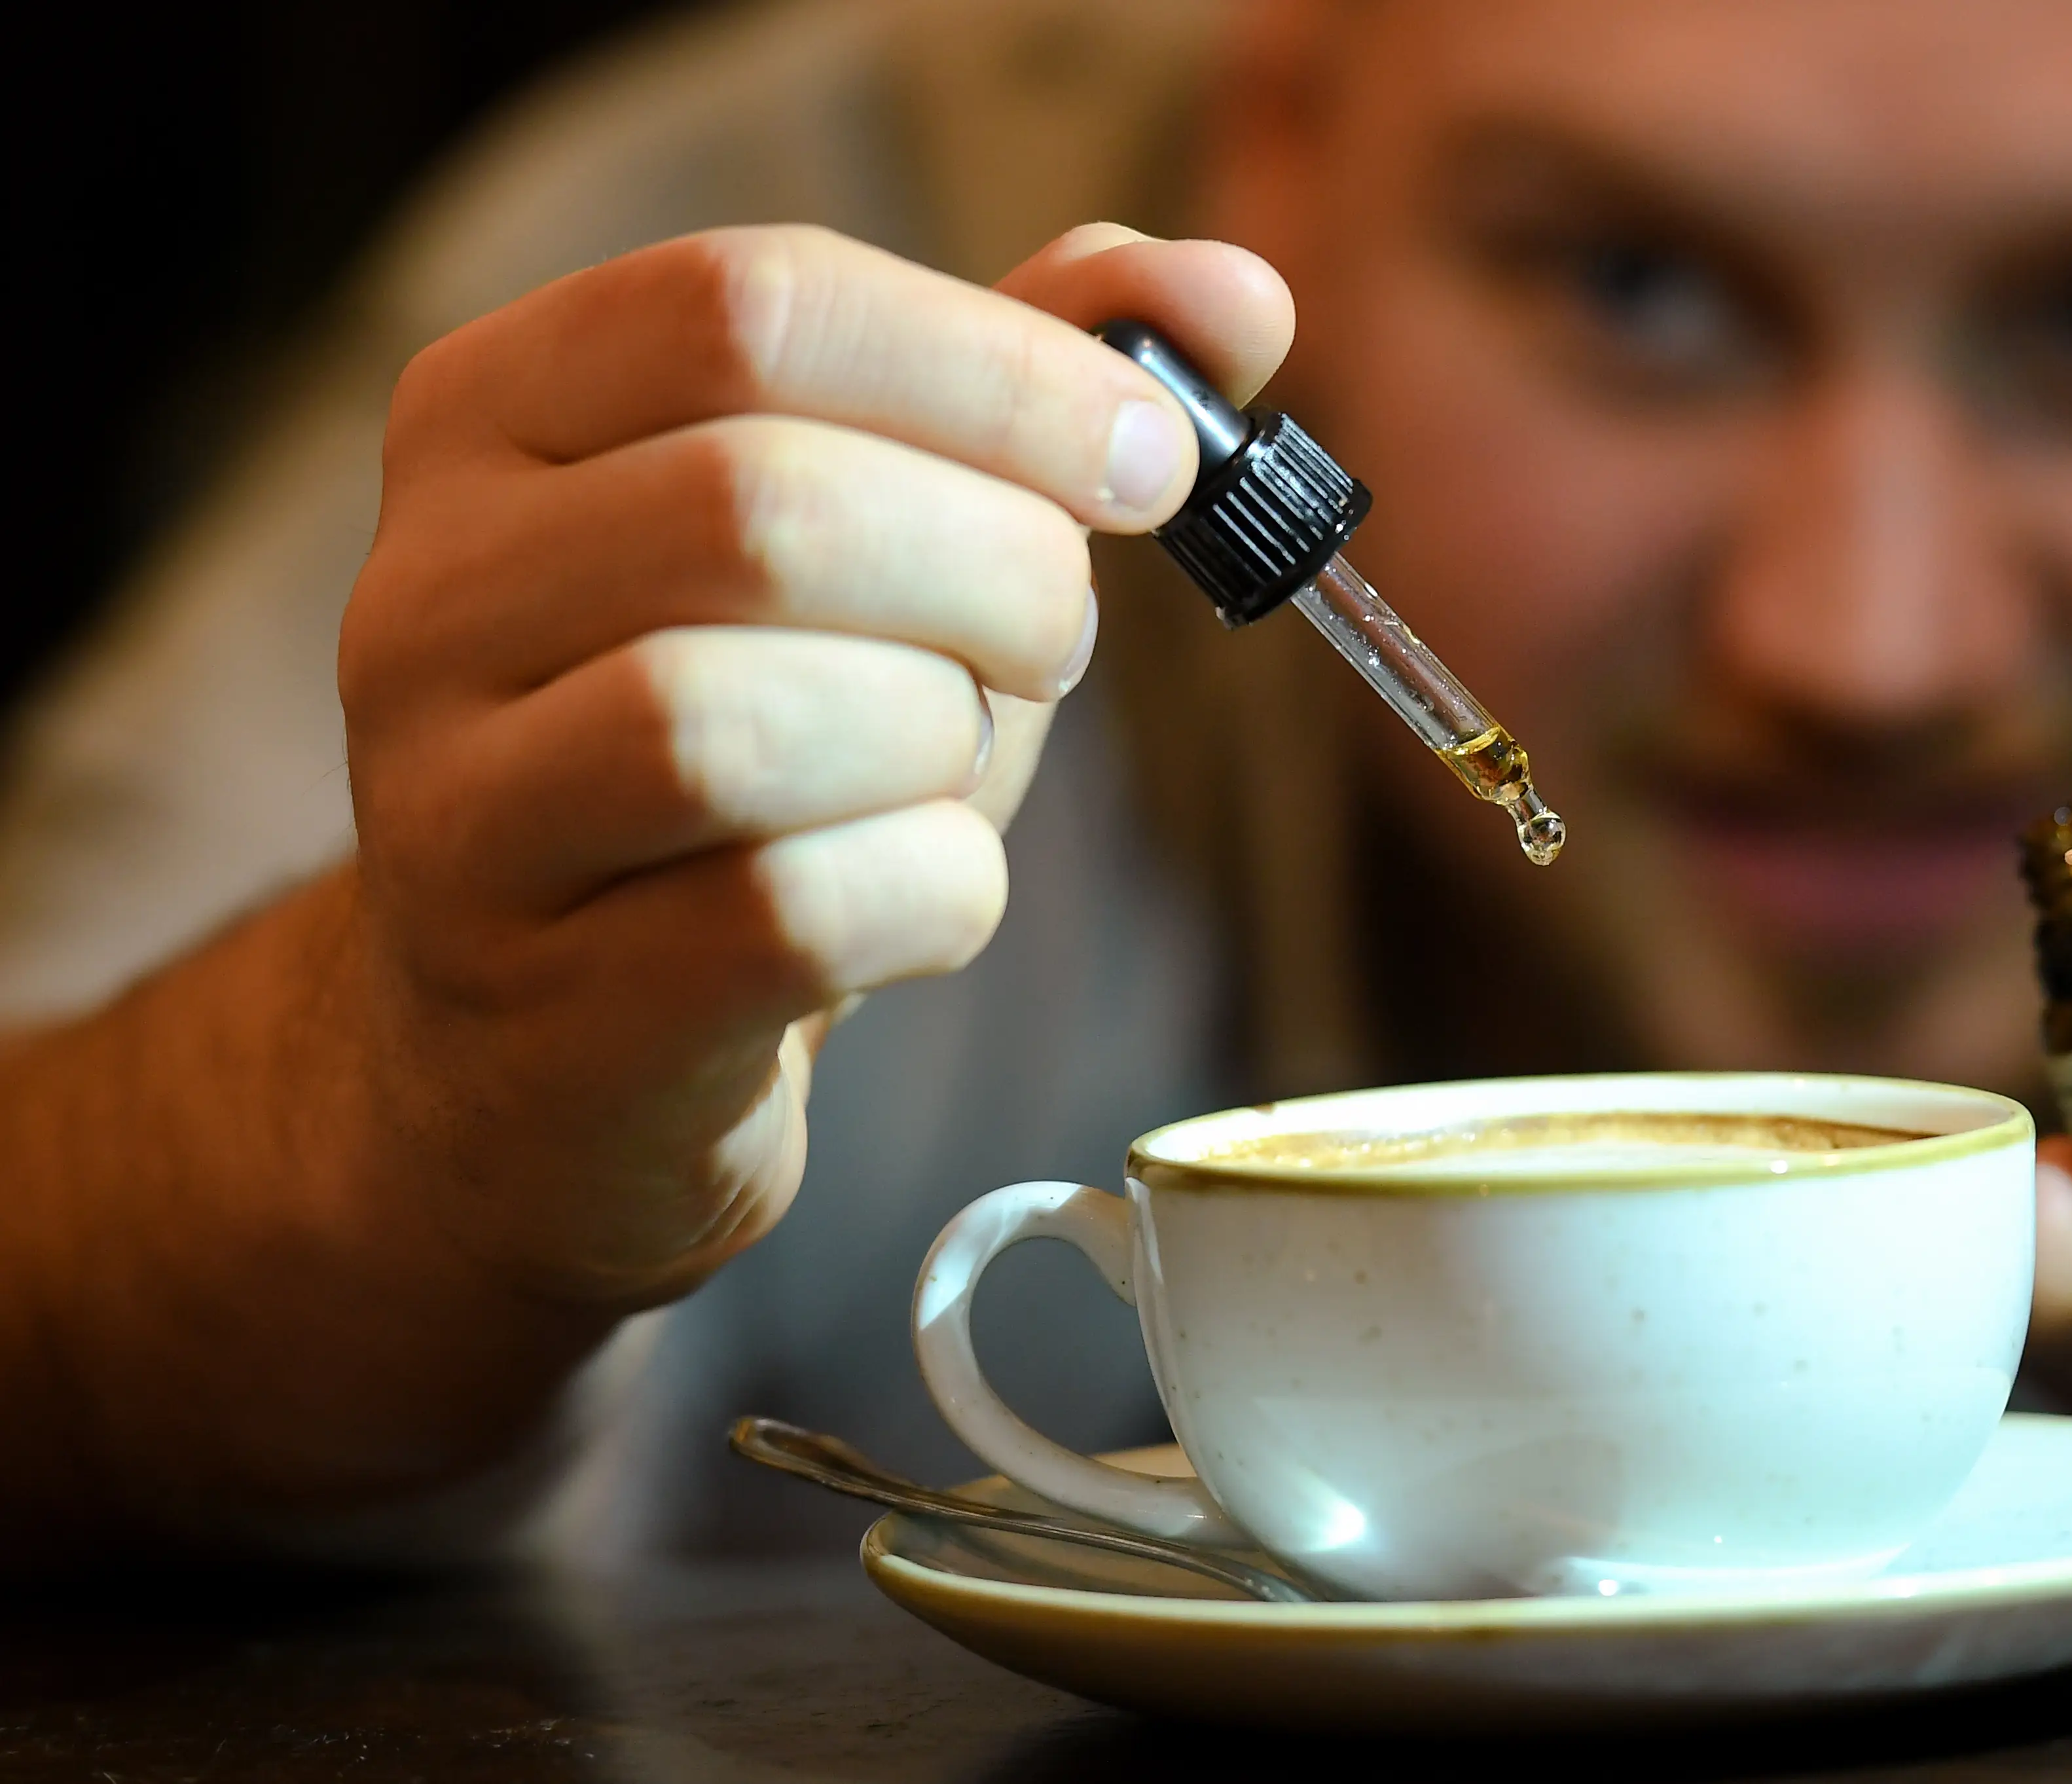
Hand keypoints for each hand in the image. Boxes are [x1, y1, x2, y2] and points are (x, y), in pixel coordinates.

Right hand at [337, 221, 1293, 1304]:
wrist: (559, 1047)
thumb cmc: (756, 750)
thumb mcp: (874, 537)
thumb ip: (1024, 387)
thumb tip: (1241, 293)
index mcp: (494, 414)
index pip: (753, 305)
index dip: (1001, 369)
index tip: (1153, 455)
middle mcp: (427, 594)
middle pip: (765, 505)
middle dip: (1001, 571)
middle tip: (1063, 635)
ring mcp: (459, 813)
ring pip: (750, 719)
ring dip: (948, 741)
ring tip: (956, 763)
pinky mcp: (547, 1007)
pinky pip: (797, 914)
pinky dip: (935, 895)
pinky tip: (920, 896)